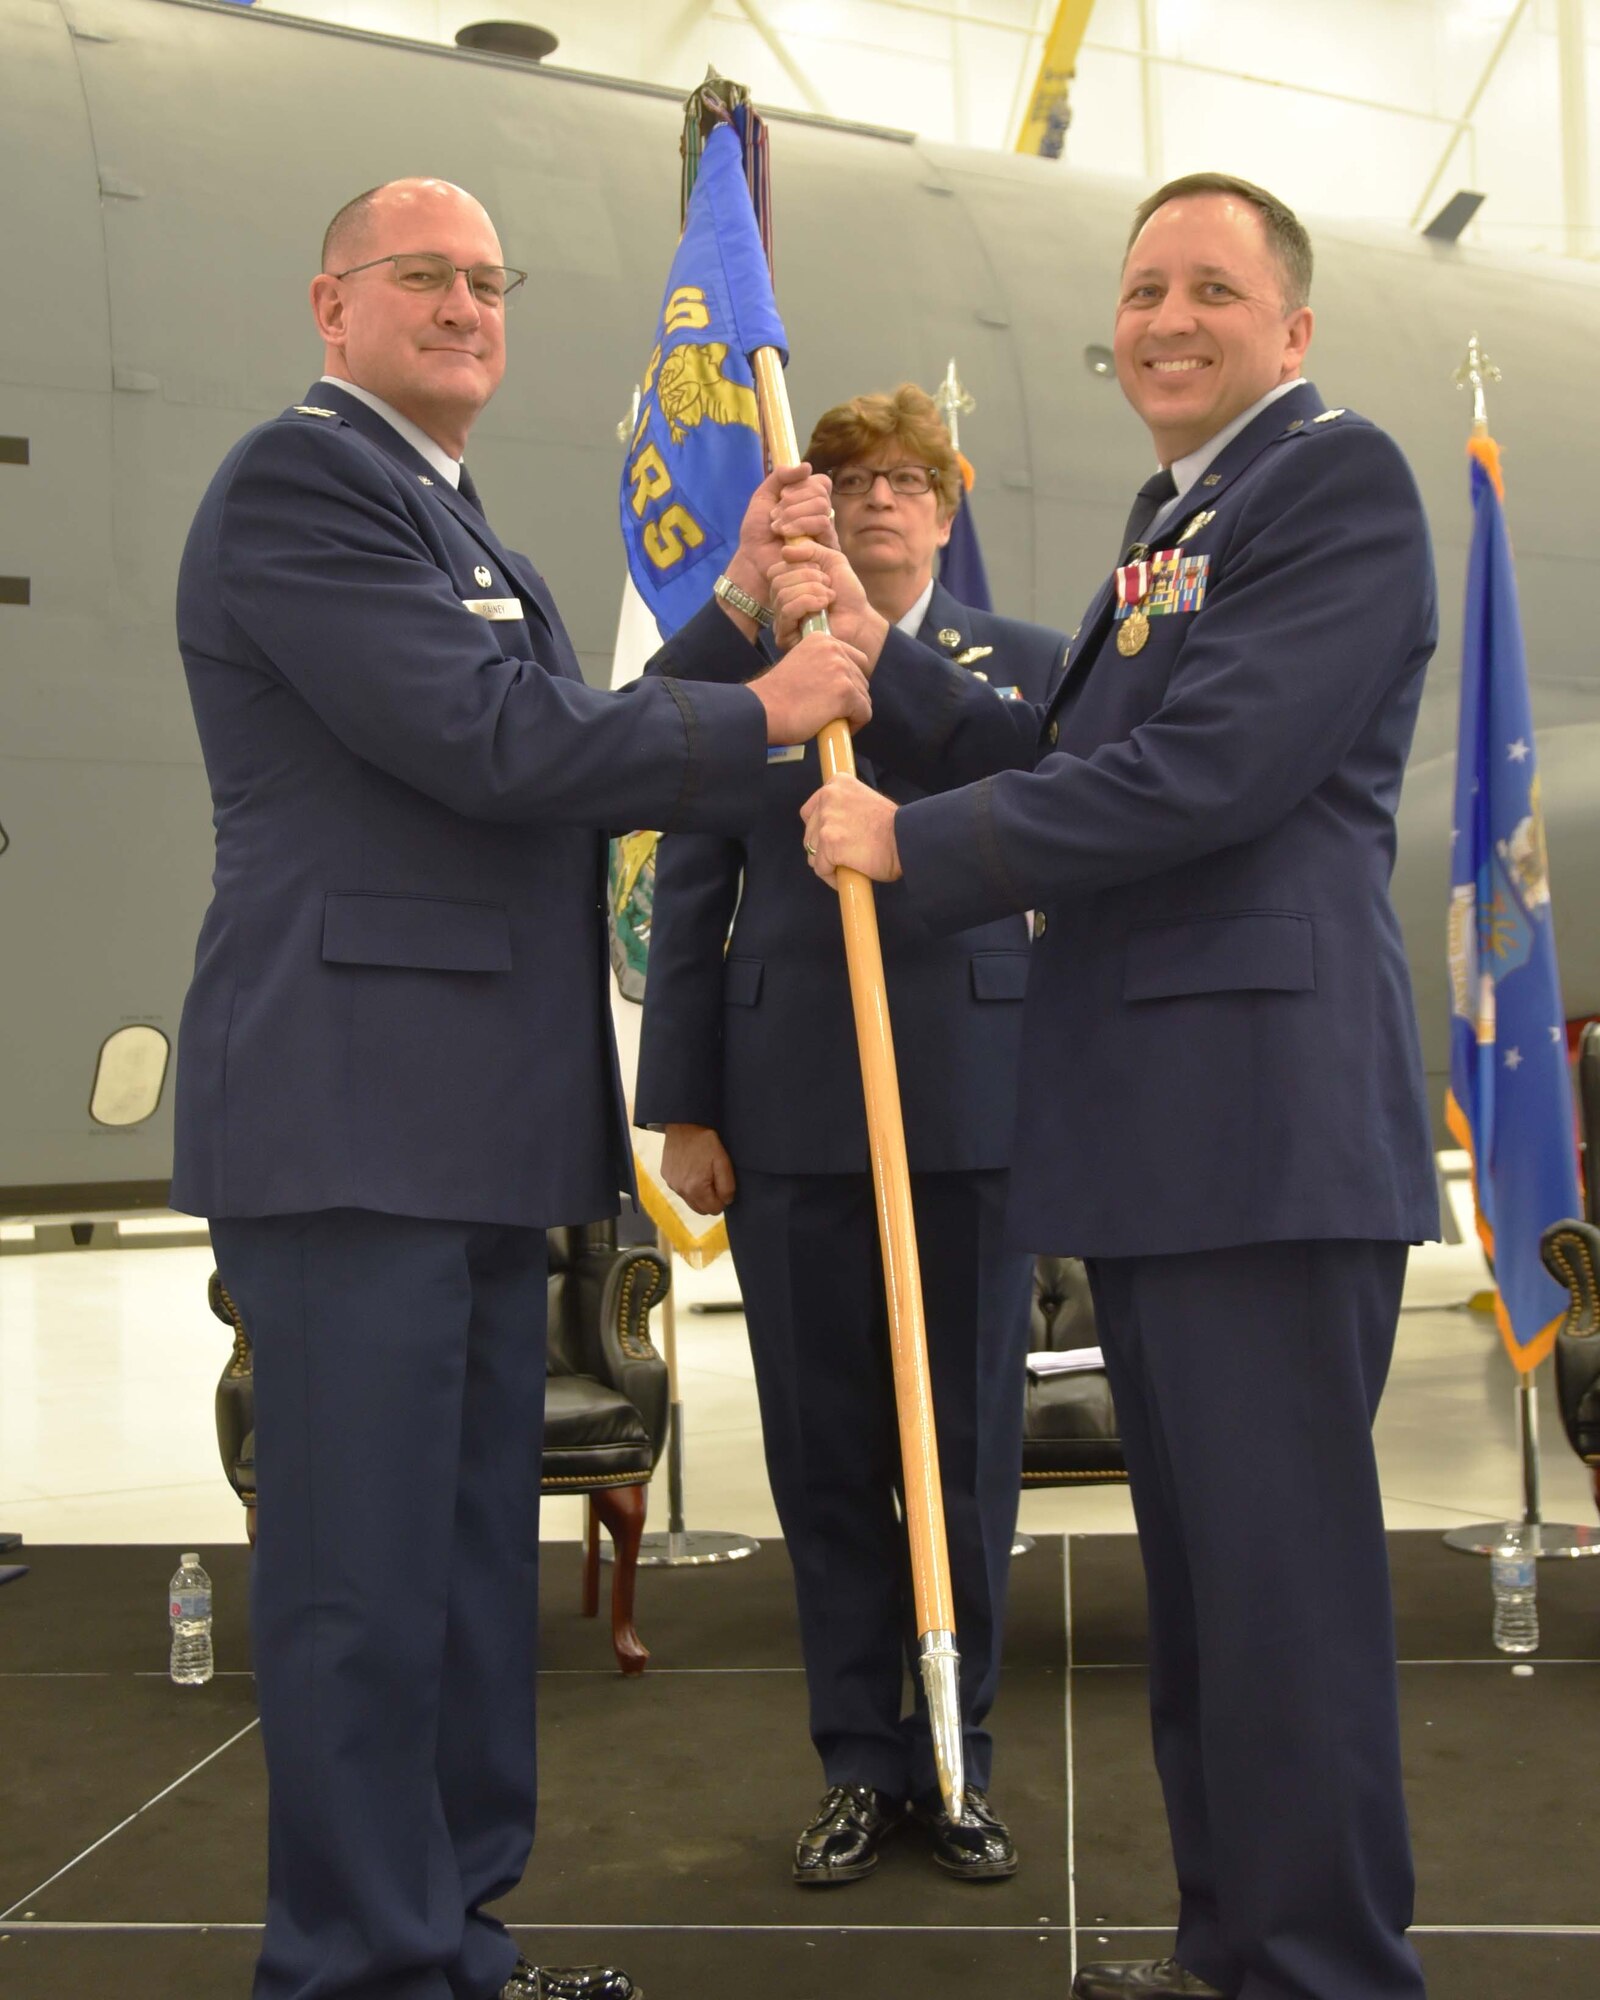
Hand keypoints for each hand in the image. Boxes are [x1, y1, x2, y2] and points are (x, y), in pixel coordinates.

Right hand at [661, 1123, 736, 1214]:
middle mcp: (680, 1190)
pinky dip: (688, 1184)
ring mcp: (671, 1184)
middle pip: (701, 1209)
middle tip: (714, 1178)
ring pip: (690, 1200)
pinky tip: (692, 1168)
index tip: (722, 1184)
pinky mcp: (666, 1176)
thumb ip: (727, 1186)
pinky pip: (680, 1189)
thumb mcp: (723, 1161)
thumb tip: (726, 1201)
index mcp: (695, 1189)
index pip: (714, 1210)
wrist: (683, 1124)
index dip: (722, 1199)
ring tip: (702, 1171)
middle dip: (710, 1199)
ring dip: (698, 1193)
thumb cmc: (705, 1142)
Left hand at [724, 466, 833, 608]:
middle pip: (821, 492)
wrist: (753, 559)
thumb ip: (781, 476)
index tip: (781, 496)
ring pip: (822, 507)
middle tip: (774, 515)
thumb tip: (807, 466)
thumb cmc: (758, 530)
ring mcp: (825, 531)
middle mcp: (820, 514)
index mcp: (809, 500)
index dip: (802, 485)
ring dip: (795, 513)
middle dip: (793, 501)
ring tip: (777, 527)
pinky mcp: (826, 547)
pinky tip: (786, 535)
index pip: (821, 482)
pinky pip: (823, 525)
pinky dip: (801, 524)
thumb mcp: (764, 495)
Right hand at [750, 630, 870, 742]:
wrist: (762, 710)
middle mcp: (834, 648)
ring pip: (864, 697)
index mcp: (822, 639)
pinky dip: (855, 724)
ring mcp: (841, 669)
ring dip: (851, 712)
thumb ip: (823, 666)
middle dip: (851, 698)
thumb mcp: (801, 664)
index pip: (855, 660)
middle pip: (862, 678)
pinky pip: (865, 713)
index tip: (831, 696)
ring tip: (829, 720)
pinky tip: (835, 727)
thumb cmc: (776, 696)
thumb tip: (845, 682)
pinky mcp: (846, 692)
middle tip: (830, 711)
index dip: (847, 682)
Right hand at [769, 541, 888, 666]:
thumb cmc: (847, 593)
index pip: (775, 571)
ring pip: (782, 595)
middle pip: (777, 581)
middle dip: (807, 577)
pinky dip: (807, 602)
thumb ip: (809, 549)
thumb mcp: (831, 560)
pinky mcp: (786, 637)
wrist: (860, 619)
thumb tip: (784, 551)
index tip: (821, 570)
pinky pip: (787, 611)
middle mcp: (780, 604)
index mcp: (787, 586)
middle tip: (828, 584)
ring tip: (830, 596)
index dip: (798, 565)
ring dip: (811, 589)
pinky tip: (824, 605)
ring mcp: (782, 622)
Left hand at [800, 772, 902, 885]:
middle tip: (841, 856)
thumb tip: (833, 825)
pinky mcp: (829, 843)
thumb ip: (844, 807)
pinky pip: (820, 869)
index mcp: (837, 783)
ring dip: (826, 863)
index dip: (819, 829)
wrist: (906, 838)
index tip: (831, 839)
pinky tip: (845, 877)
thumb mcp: (864, 801)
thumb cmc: (893, 826)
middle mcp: (828, 797)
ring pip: (812, 852)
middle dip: (822, 847)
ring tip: (844, 868)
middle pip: (809, 832)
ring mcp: (827, 821)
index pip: (811, 810)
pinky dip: (831, 877)